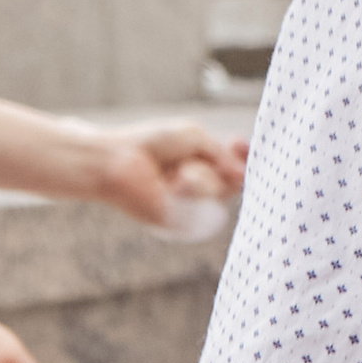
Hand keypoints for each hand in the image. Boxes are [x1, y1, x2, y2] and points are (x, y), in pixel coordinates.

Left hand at [86, 120, 247, 231]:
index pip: (234, 170)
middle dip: (223, 165)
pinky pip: (206, 208)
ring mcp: (190, 208)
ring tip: (179, 172)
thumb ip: (223, 155)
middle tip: (200, 157)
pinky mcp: (181, 224)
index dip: (243, 158)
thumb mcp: (195, 138)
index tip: (239, 143)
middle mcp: (198, 191)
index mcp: (201, 169)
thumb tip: (244, 174)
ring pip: (221, 193)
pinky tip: (175, 184)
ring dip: (204, 177)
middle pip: (234, 183)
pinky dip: (194, 190)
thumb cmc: (149, 144)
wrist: (117, 160)